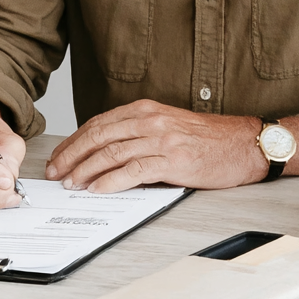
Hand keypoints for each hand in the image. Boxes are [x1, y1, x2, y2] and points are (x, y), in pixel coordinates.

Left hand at [45, 99, 272, 192]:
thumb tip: (103, 154)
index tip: (59, 158)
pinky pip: (134, 170)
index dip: (74, 141)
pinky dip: (111, 180)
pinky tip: (97, 189)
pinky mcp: (173, 160)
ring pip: (112, 152)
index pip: (99, 123)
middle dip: (72, 155)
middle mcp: (150, 119)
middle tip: (55, 173)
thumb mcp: (167, 126)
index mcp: (145, 109)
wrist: (243, 143)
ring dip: (86, 169)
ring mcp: (161, 139)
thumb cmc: (207, 139)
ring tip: (70, 184)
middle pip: (99, 135)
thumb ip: (138, 133)